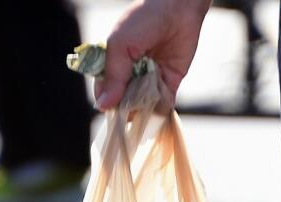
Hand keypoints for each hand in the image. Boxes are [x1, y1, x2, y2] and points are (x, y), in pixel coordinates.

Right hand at [95, 0, 211, 109]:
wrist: (177, 9)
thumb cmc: (143, 20)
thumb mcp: (120, 45)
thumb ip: (113, 76)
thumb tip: (103, 105)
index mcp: (114, 63)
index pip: (104, 90)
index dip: (106, 101)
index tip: (109, 109)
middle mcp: (130, 73)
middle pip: (123, 101)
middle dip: (124, 107)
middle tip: (128, 109)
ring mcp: (150, 79)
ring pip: (142, 105)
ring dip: (142, 110)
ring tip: (142, 106)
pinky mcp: (169, 82)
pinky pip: (163, 103)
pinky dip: (160, 110)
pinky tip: (157, 111)